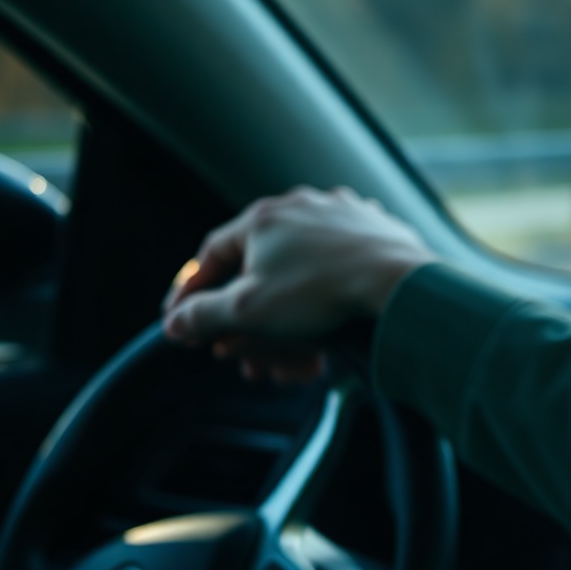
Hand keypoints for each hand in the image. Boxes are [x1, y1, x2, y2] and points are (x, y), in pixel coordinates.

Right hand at [161, 186, 434, 377]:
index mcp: (263, 218)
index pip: (212, 255)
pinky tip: (326, 335)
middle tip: (243, 355)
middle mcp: (299, 207)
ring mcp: (339, 215)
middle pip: (258, 270)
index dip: (195, 292)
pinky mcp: (372, 229)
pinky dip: (324, 302)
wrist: (397, 282)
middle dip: (248, 322)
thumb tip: (173, 322)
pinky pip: (336, 269)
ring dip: (287, 323)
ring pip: (299, 275)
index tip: (185, 321)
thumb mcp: (247, 311)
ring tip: (290, 362)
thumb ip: (203, 316)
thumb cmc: (319, 292)